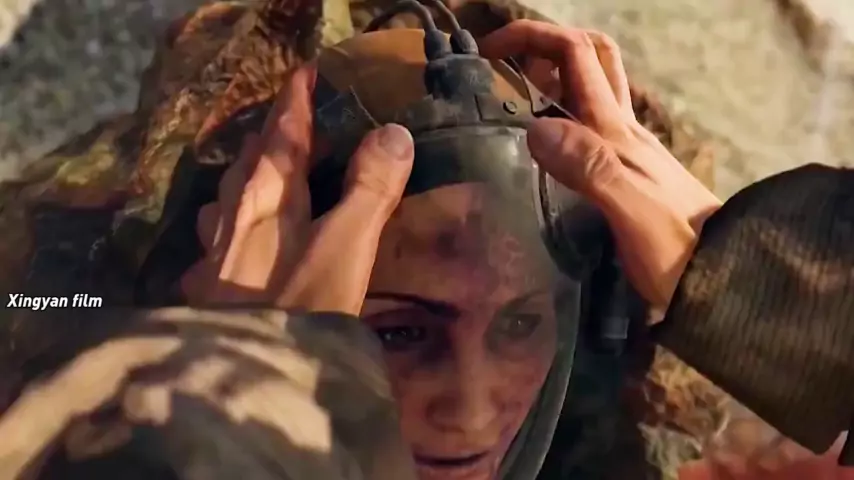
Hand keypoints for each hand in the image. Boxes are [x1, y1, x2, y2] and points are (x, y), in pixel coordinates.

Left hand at [181, 63, 414, 313]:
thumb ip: (369, 191)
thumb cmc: (300, 311)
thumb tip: (392, 133)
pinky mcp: (206, 292)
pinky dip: (230, 229)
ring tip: (260, 179)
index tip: (306, 73)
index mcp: (266, 199)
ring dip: (244, 181)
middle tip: (287, 123)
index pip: (282, 135)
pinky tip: (233, 250)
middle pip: (249, 163)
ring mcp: (212, 257)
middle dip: (268, 137)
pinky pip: (215, 242)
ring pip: (224, 201)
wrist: (246, 383)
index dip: (295, 102)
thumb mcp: (346, 248)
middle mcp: (231, 219)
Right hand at [478, 21, 721, 314]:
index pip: (576, 55)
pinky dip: (563, 115)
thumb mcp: (630, 211)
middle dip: (546, 45)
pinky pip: (590, 125)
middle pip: (591, 57)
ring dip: (556, 76)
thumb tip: (534, 128)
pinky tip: (544, 146)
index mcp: (615, 130)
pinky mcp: (628, 173)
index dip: (532, 37)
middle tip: (507, 67)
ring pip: (593, 88)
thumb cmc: (674, 252)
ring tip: (517, 99)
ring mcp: (628, 150)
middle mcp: (622, 129)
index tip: (488, 52)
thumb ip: (588, 167)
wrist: (723, 279)